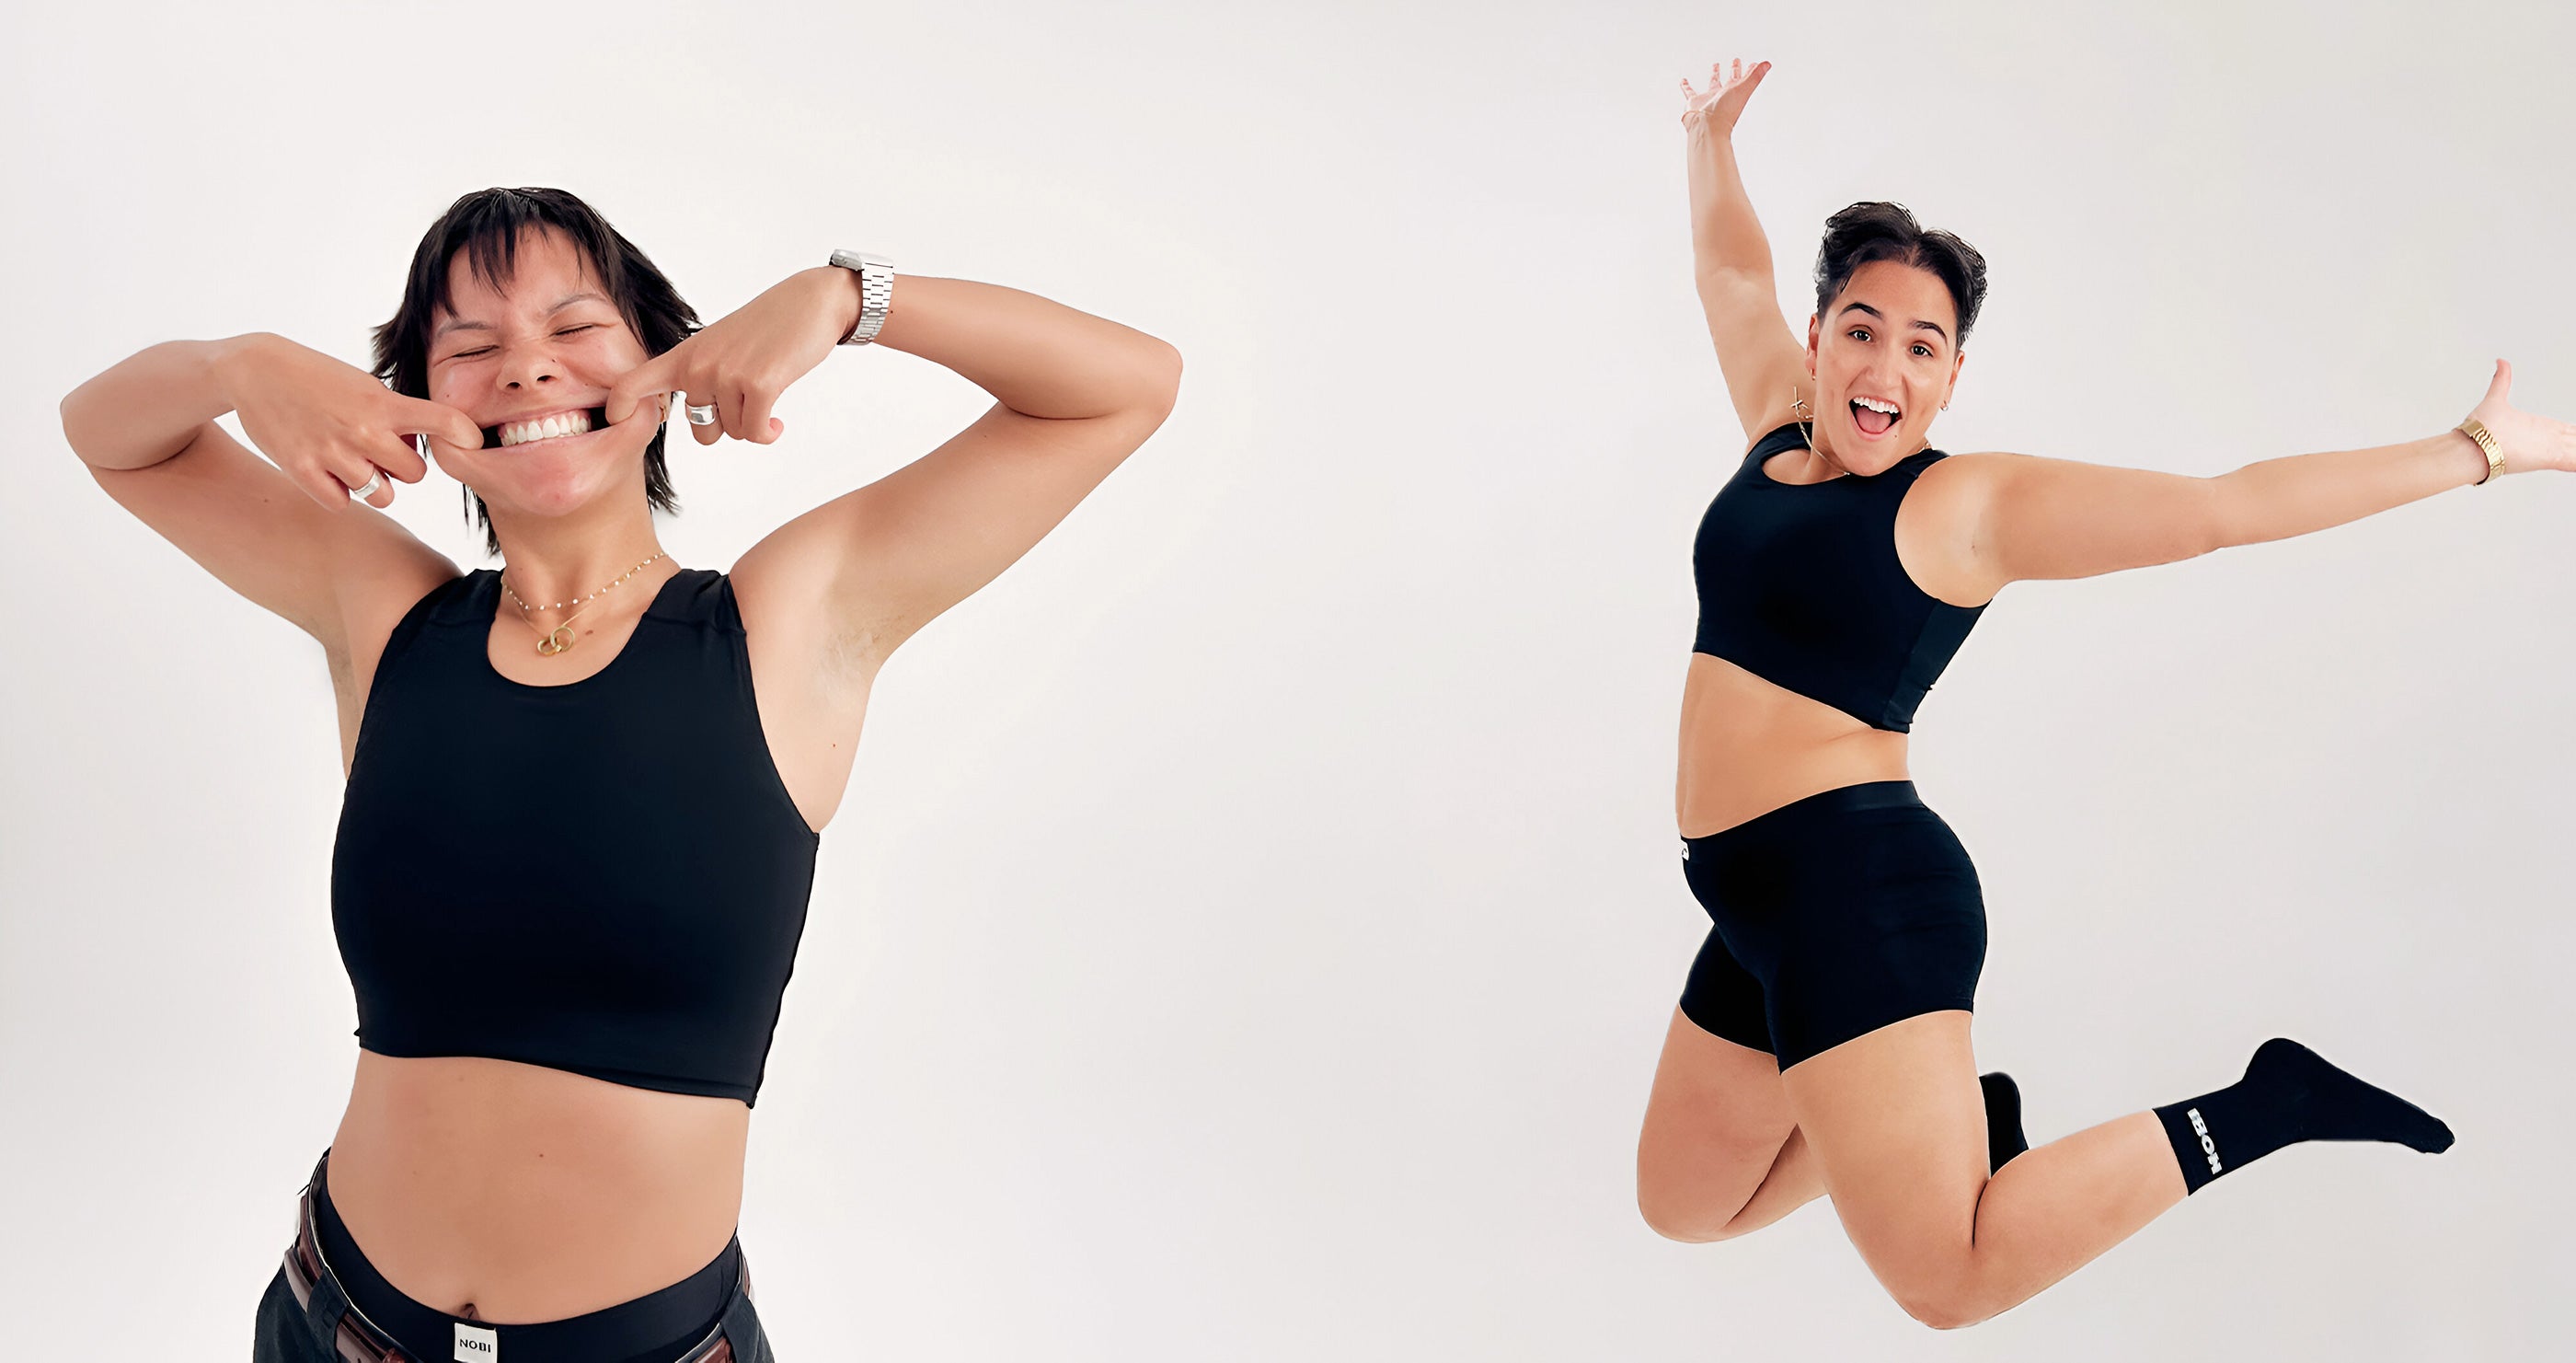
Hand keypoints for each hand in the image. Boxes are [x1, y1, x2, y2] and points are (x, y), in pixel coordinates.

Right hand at [217, 334, 474, 509]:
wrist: (254, 371)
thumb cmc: (318, 378)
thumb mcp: (365, 385)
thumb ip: (397, 415)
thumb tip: (422, 448)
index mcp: (383, 404)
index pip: (443, 421)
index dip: (465, 435)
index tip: (474, 442)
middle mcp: (364, 431)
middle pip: (415, 474)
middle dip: (403, 466)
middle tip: (381, 451)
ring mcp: (333, 454)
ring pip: (382, 494)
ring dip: (374, 484)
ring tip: (353, 461)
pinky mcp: (303, 471)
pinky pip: (344, 502)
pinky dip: (341, 492)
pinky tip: (329, 470)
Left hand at [604, 267, 857, 445]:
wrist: (811, 302)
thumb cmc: (768, 327)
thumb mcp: (720, 343)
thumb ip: (699, 373)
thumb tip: (696, 416)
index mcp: (685, 355)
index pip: (632, 383)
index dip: (618, 408)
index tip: (616, 422)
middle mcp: (699, 365)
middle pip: (702, 430)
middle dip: (728, 426)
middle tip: (746, 405)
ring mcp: (727, 374)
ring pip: (735, 432)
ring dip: (755, 424)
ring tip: (767, 399)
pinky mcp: (758, 384)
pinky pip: (755, 432)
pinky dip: (768, 433)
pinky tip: (778, 424)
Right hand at [1680, 58, 1769, 135]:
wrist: (1706, 126)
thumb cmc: (1725, 111)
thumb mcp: (1743, 89)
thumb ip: (1755, 76)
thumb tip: (1768, 64)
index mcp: (1736, 93)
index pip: (1745, 79)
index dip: (1750, 71)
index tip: (1754, 64)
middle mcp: (1723, 96)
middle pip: (1731, 80)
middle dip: (1734, 70)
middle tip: (1736, 61)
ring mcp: (1709, 98)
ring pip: (1713, 84)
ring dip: (1714, 74)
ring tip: (1715, 66)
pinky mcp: (1694, 101)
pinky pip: (1690, 92)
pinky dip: (1686, 86)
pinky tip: (1684, 81)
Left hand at [2466, 359, 2575, 475]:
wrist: (2470, 446)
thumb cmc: (2479, 428)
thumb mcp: (2496, 400)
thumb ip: (2502, 381)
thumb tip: (2501, 361)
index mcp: (2541, 428)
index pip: (2568, 430)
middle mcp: (2548, 440)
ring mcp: (2550, 450)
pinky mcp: (2549, 458)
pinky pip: (2574, 462)